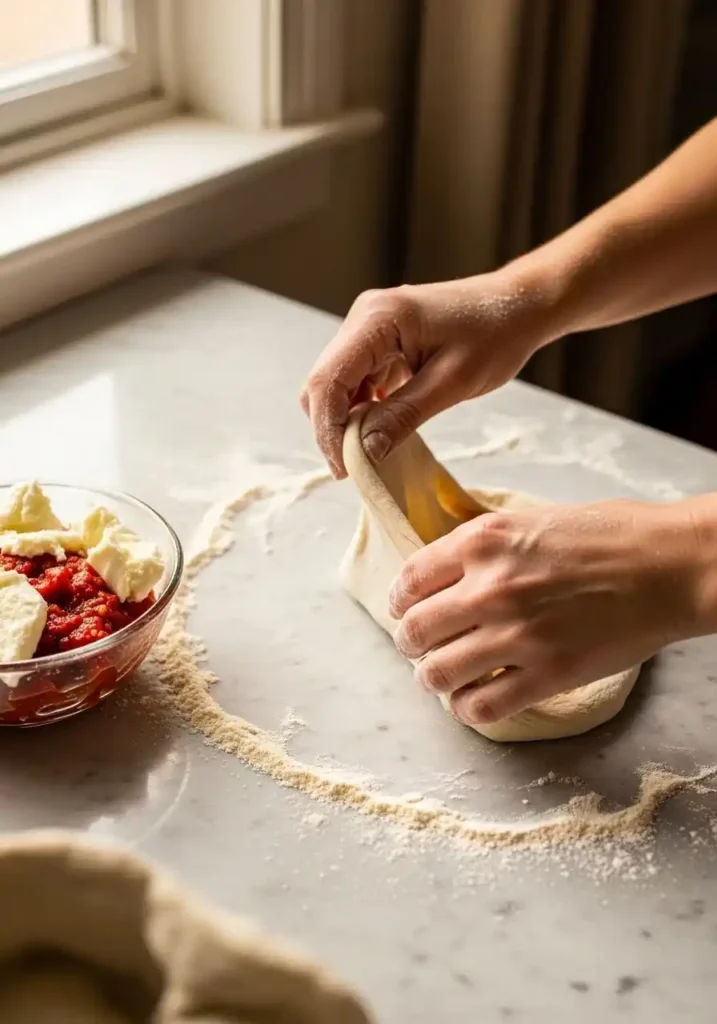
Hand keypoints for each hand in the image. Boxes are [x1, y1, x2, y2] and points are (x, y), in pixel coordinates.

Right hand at [300, 272, 556, 476]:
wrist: (519, 305)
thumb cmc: (496, 335)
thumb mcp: (453, 382)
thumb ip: (403, 416)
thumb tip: (364, 453)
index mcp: (378, 319)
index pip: (328, 380)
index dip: (328, 429)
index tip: (345, 469)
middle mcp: (364, 317)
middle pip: (324, 383)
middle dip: (333, 428)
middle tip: (355, 469)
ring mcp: (369, 327)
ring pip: (336, 384)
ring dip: (346, 420)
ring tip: (369, 453)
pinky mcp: (379, 339)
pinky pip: (356, 379)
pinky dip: (362, 408)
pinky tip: (381, 428)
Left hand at [390, 499, 713, 726]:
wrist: (672, 564)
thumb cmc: (614, 533)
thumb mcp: (534, 519)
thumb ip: (488, 545)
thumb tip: (451, 571)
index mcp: (484, 540)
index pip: (410, 578)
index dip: (399, 601)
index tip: (402, 611)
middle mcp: (490, 587)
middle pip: (416, 631)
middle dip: (410, 644)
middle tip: (418, 649)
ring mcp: (517, 634)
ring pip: (438, 674)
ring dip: (433, 679)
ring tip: (440, 679)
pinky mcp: (548, 674)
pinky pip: (482, 706)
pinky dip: (468, 708)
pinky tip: (473, 700)